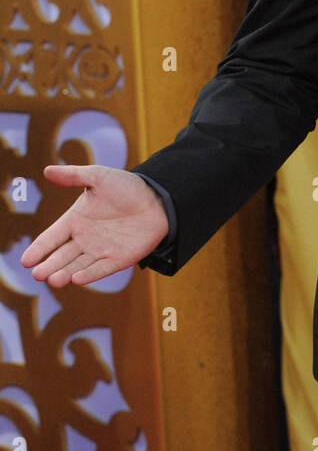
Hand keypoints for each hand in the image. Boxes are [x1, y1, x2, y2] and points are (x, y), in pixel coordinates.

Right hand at [20, 165, 169, 286]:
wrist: (158, 199)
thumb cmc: (126, 187)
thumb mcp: (98, 177)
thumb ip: (74, 176)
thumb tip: (47, 170)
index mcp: (75, 220)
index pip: (52, 237)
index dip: (39, 249)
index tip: (26, 261)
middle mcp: (84, 239)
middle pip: (62, 256)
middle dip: (49, 266)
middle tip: (38, 274)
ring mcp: (100, 250)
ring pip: (77, 266)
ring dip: (65, 273)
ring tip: (53, 279)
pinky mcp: (118, 259)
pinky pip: (100, 269)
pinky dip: (89, 274)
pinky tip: (77, 278)